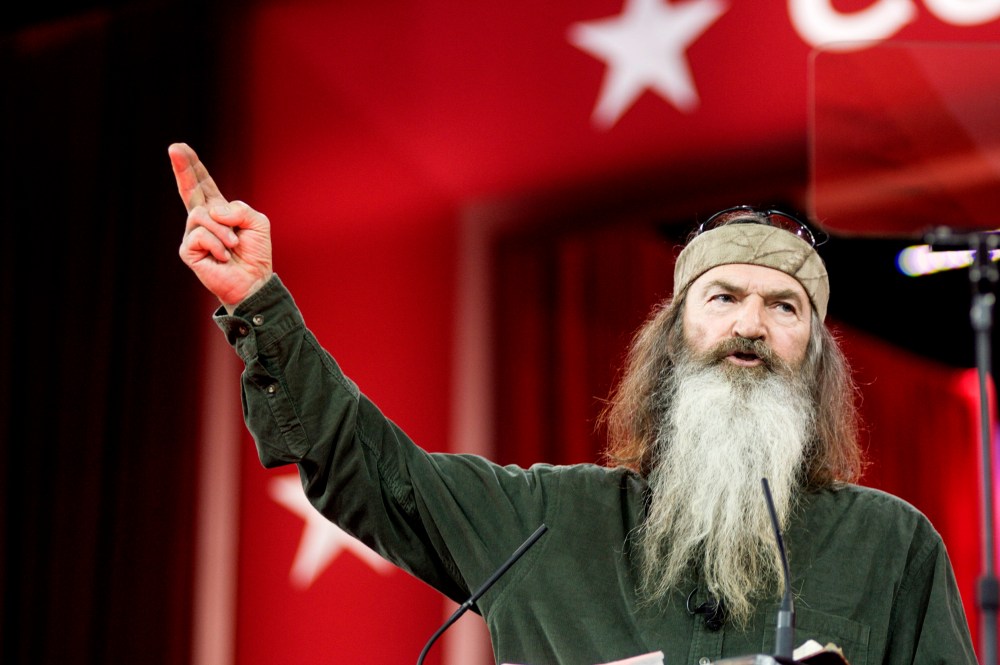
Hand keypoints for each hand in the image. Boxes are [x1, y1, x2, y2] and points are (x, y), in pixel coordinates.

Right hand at [169, 142, 272, 309]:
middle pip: (189, 189)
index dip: (193, 166)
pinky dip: (217, 245)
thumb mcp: (257, 223)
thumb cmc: (255, 253)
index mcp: (219, 210)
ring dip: (224, 232)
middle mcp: (202, 219)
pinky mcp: (188, 250)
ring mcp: (193, 234)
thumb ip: (240, 209)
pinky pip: (200, 235)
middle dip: (182, 168)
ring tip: (233, 247)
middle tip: (174, 147)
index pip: (203, 184)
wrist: (254, 281)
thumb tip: (213, 212)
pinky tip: (222, 257)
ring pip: (202, 216)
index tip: (180, 148)